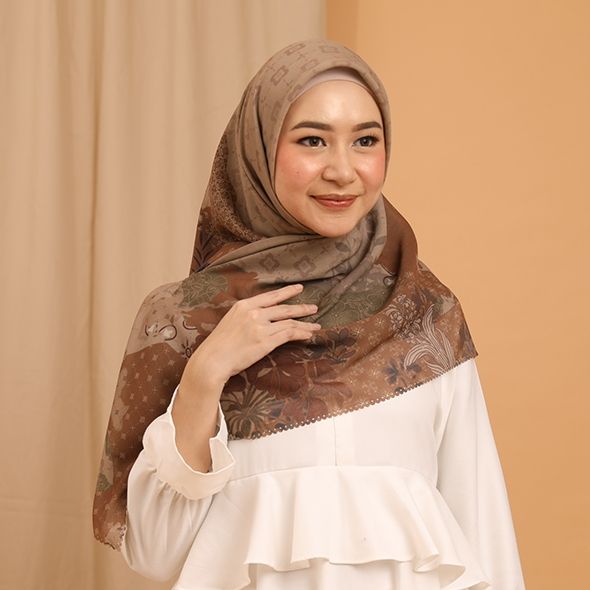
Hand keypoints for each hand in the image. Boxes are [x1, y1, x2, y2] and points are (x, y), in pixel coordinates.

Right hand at [182, 284, 319, 391]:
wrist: (212, 360)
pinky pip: (288, 334)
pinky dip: (301, 333)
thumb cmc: (218, 345)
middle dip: (301, 308)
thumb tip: (259, 316)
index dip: (287, 292)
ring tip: (316, 325)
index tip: (299, 289)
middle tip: (314, 308)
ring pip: (289, 321)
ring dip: (305, 323)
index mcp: (244, 306)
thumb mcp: (230, 321)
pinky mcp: (266, 341)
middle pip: (284, 308)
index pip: (271, 296)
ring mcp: (260, 327)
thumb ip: (245, 316)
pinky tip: (308, 334)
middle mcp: (254, 313)